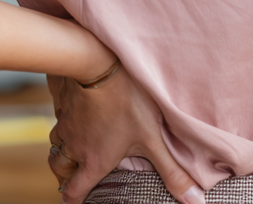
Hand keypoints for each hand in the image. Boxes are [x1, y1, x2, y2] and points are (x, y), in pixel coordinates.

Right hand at [46, 66, 204, 203]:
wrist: (98, 63)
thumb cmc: (126, 101)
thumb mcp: (153, 138)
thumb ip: (172, 172)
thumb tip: (195, 202)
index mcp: (94, 161)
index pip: (74, 191)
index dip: (75, 199)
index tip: (77, 199)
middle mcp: (75, 146)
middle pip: (59, 169)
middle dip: (64, 175)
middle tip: (74, 174)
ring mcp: (66, 122)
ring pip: (56, 143)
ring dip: (63, 147)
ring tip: (75, 144)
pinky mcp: (63, 101)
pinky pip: (58, 116)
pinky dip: (64, 120)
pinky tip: (74, 112)